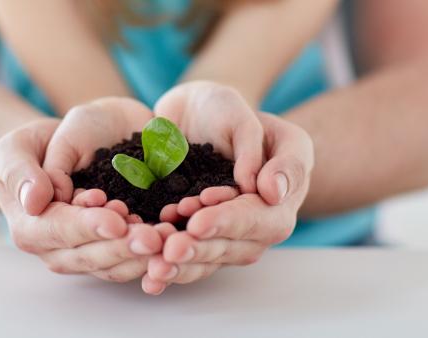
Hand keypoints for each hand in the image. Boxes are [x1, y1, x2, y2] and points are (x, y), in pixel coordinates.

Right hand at [0, 98, 162, 281]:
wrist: (68, 145)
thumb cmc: (39, 145)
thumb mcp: (18, 147)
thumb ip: (21, 172)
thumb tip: (33, 201)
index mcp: (30, 226)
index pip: (58, 231)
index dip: (88, 227)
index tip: (116, 218)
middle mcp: (56, 248)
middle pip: (90, 256)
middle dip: (123, 247)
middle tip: (154, 237)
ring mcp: (86, 251)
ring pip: (115, 266)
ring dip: (143, 256)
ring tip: (168, 237)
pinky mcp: (112, 248)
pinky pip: (132, 260)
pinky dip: (152, 254)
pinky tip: (171, 238)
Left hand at [141, 82, 313, 294]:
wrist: (190, 116)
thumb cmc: (225, 112)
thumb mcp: (251, 122)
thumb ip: (270, 153)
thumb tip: (272, 192)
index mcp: (277, 199)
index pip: (260, 219)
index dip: (229, 222)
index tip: (198, 222)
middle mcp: (254, 224)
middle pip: (233, 247)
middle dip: (201, 250)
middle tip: (170, 251)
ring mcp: (224, 233)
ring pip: (209, 259)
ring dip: (184, 266)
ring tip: (156, 268)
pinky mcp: (196, 235)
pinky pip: (188, 257)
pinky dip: (170, 269)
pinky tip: (150, 281)